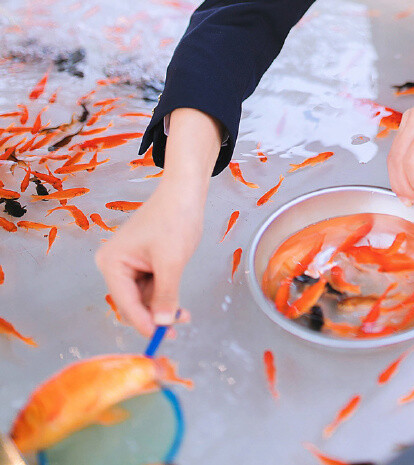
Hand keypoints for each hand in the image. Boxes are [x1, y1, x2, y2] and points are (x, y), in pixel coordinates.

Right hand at [95, 108, 221, 335]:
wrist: (185, 191)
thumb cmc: (174, 219)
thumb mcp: (171, 262)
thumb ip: (165, 296)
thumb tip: (163, 325)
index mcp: (112, 262)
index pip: (125, 303)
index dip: (144, 323)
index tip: (161, 338)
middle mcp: (114, 264)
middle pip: (132, 304)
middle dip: (154, 317)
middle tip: (177, 330)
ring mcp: (127, 265)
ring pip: (143, 300)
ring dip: (162, 309)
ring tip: (184, 316)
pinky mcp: (140, 264)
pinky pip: (149, 289)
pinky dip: (164, 297)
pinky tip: (179, 306)